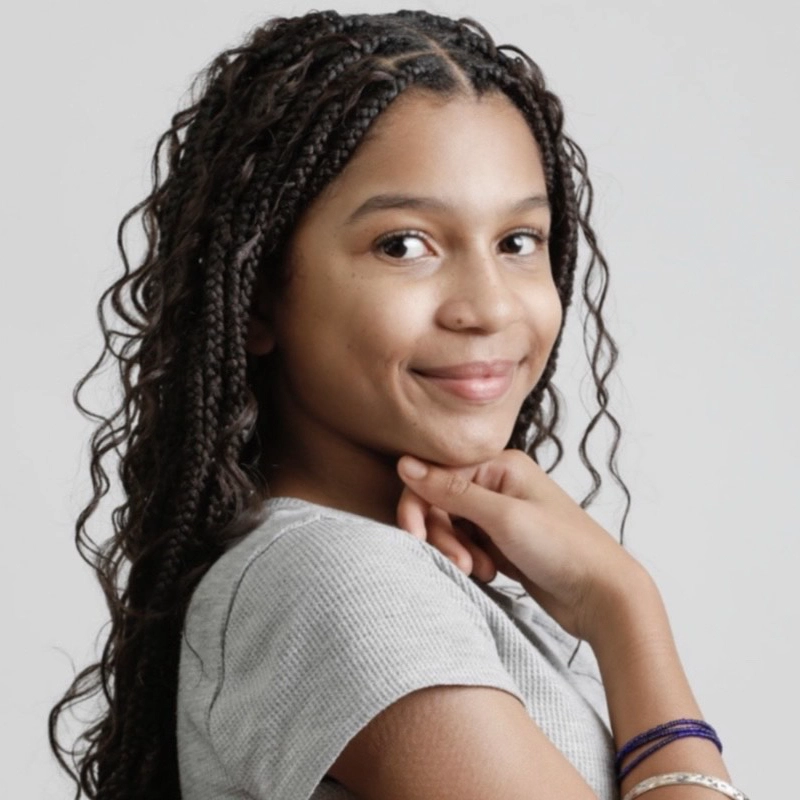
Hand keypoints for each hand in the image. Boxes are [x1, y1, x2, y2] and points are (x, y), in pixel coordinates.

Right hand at [396, 449, 641, 641]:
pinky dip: (469, 561)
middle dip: (443, 536)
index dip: (419, 506)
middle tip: (462, 563)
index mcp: (500, 466)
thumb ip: (452, 491)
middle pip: (440, 504)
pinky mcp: (501, 542)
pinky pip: (465, 546)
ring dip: (457, 551)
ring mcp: (499, 514)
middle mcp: (497, 484)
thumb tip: (405, 463)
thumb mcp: (503, 518)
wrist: (603, 595)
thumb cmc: (563, 549)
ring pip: (450, 528)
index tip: (414, 537)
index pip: (436, 477)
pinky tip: (491, 573)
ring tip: (482, 570)